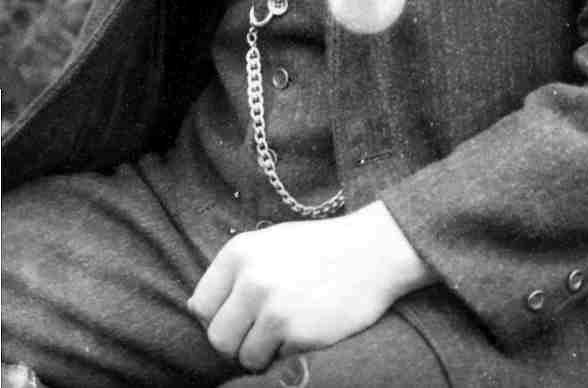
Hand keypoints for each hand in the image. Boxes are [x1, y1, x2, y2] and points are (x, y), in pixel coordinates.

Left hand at [187, 201, 433, 371]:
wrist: (373, 251)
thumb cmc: (319, 249)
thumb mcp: (271, 244)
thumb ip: (236, 272)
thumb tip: (198, 309)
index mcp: (240, 252)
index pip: (201, 305)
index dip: (219, 316)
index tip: (239, 315)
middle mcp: (251, 278)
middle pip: (217, 337)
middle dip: (236, 342)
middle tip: (259, 333)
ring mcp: (274, 307)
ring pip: (243, 356)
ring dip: (261, 352)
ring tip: (284, 331)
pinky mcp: (297, 333)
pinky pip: (274, 360)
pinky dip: (287, 354)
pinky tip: (306, 328)